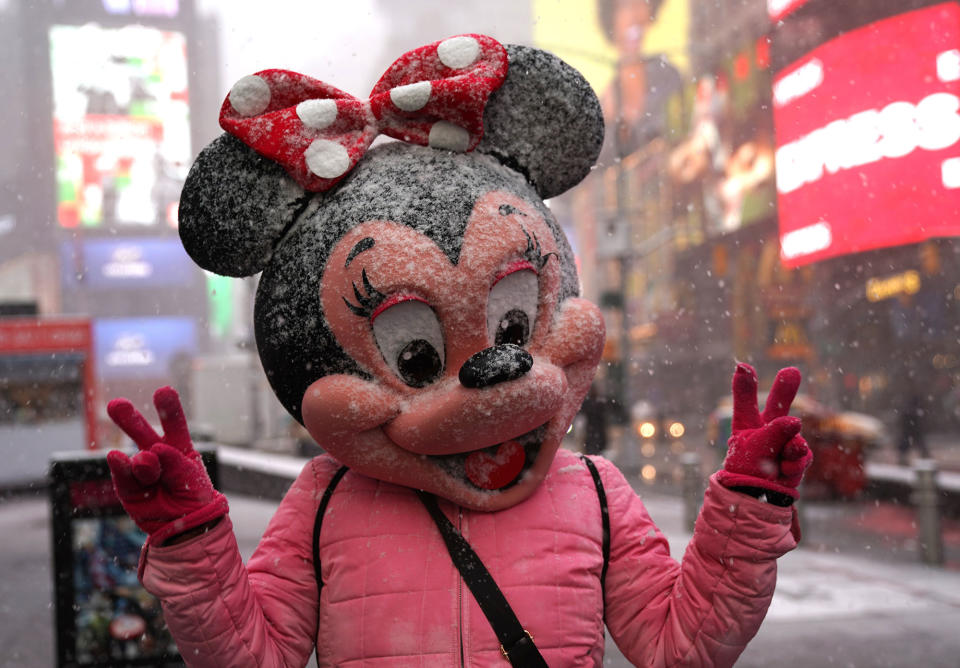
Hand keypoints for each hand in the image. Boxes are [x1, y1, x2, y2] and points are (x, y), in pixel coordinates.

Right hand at [106, 387, 227, 545]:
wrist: (183, 526)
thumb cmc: (192, 496)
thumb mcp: (191, 479)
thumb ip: (175, 463)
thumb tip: (152, 451)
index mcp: (178, 447)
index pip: (174, 425)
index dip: (169, 408)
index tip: (164, 391)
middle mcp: (157, 455)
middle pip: (143, 433)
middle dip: (130, 419)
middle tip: (115, 405)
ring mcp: (140, 471)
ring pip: (135, 457)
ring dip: (141, 461)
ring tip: (147, 467)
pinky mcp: (127, 488)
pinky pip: (122, 476)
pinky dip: (120, 468)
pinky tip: (116, 457)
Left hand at [716, 363, 812, 499]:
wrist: (759, 500)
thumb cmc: (749, 471)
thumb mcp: (755, 448)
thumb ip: (774, 431)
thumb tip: (796, 421)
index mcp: (746, 427)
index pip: (745, 403)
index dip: (745, 385)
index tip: (742, 366)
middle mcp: (766, 432)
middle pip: (778, 408)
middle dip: (785, 390)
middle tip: (791, 371)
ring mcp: (783, 444)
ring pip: (795, 436)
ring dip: (790, 449)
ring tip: (779, 462)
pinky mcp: (797, 458)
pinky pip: (803, 454)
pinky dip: (795, 463)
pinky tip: (785, 471)